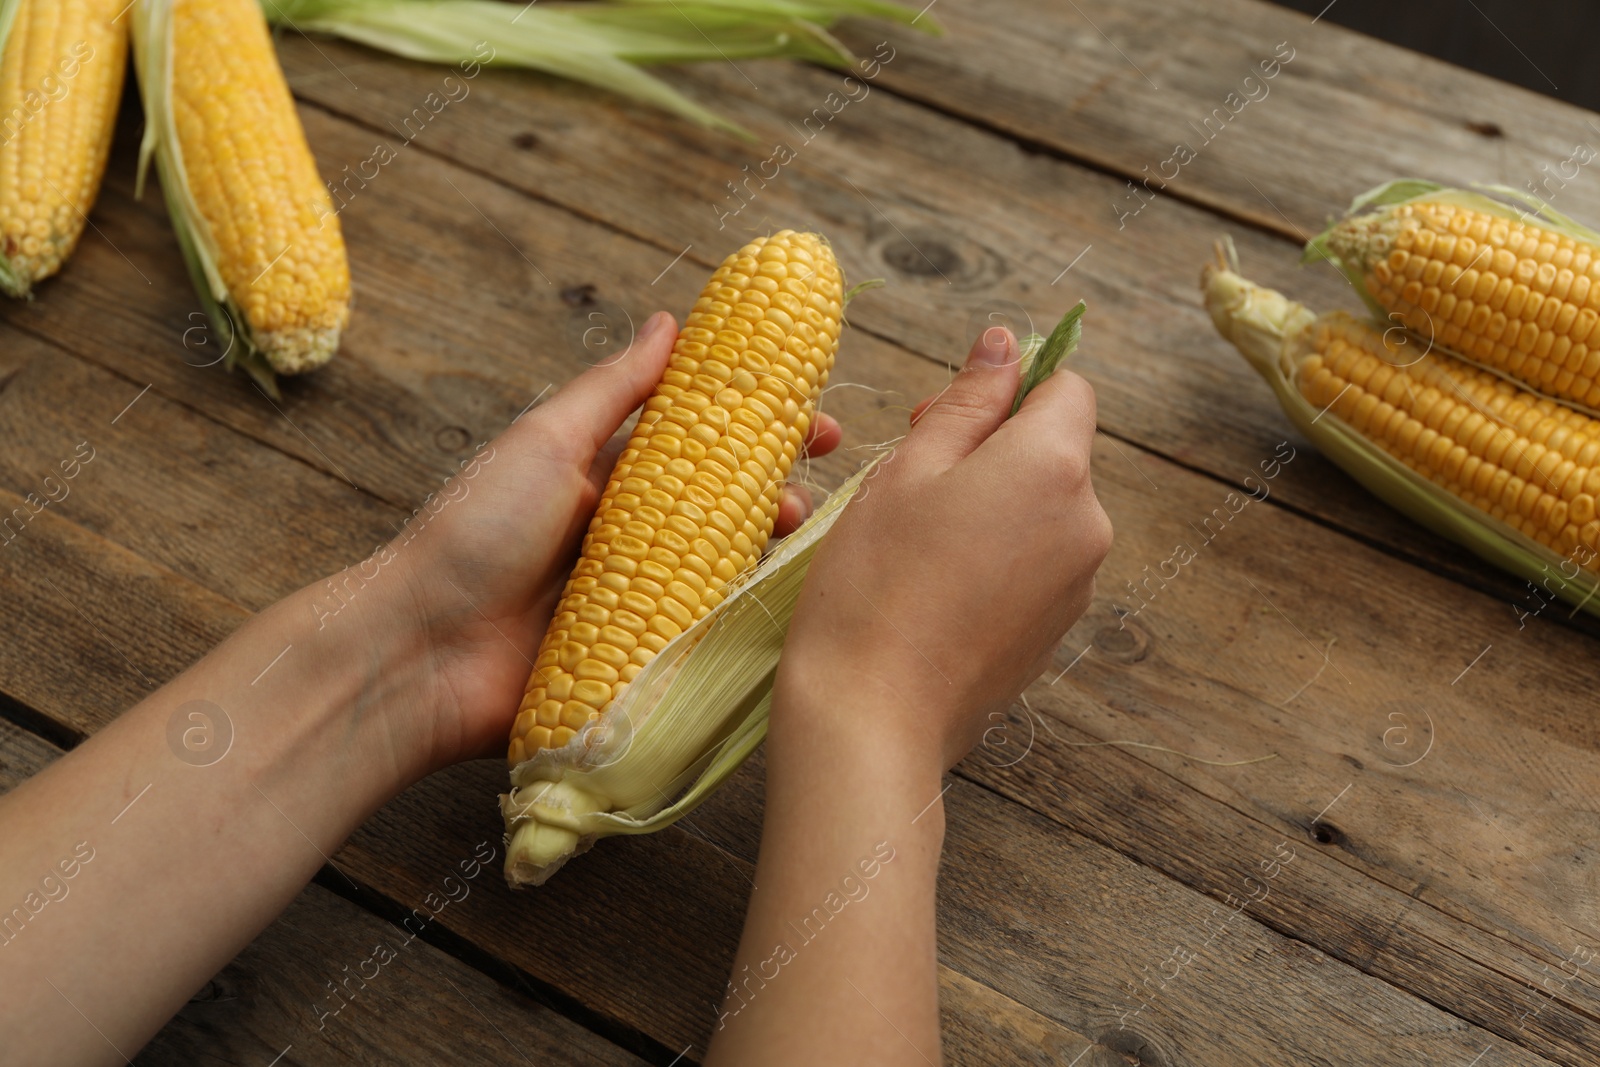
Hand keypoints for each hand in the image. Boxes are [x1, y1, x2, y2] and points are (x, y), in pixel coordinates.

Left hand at [368, 310, 842, 774]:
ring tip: (791, 530)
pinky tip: (776, 598)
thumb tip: (670, 323)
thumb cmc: (474, 533)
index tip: (812, 423)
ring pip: (723, 569)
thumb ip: (613, 388)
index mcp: (605, 481)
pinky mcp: (639, 660)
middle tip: (817, 479)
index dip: (757, 430)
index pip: (698, 445)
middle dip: (776, 488)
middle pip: (722, 507)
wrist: (423, 653)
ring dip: (766, 547)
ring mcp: (636, 601)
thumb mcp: (546, 442)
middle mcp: (626, 537)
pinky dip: (743, 616)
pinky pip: (703, 634)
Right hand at [774, 326, 1110, 770]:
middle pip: (1055, 451)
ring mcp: (1078, 585)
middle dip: (992, 450)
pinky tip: (934, 589)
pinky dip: (995, 560)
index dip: (1008, 390)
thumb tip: (1003, 344)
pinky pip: (1035, 565)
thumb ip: (966, 401)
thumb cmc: (875, 584)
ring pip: (1043, 510)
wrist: (872, 718)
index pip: (1066, 387)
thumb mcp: (907, 470)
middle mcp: (1087, 523)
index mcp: (1055, 468)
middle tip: (910, 479)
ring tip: (915, 543)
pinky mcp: (1056, 632)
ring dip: (991, 506)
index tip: (945, 419)